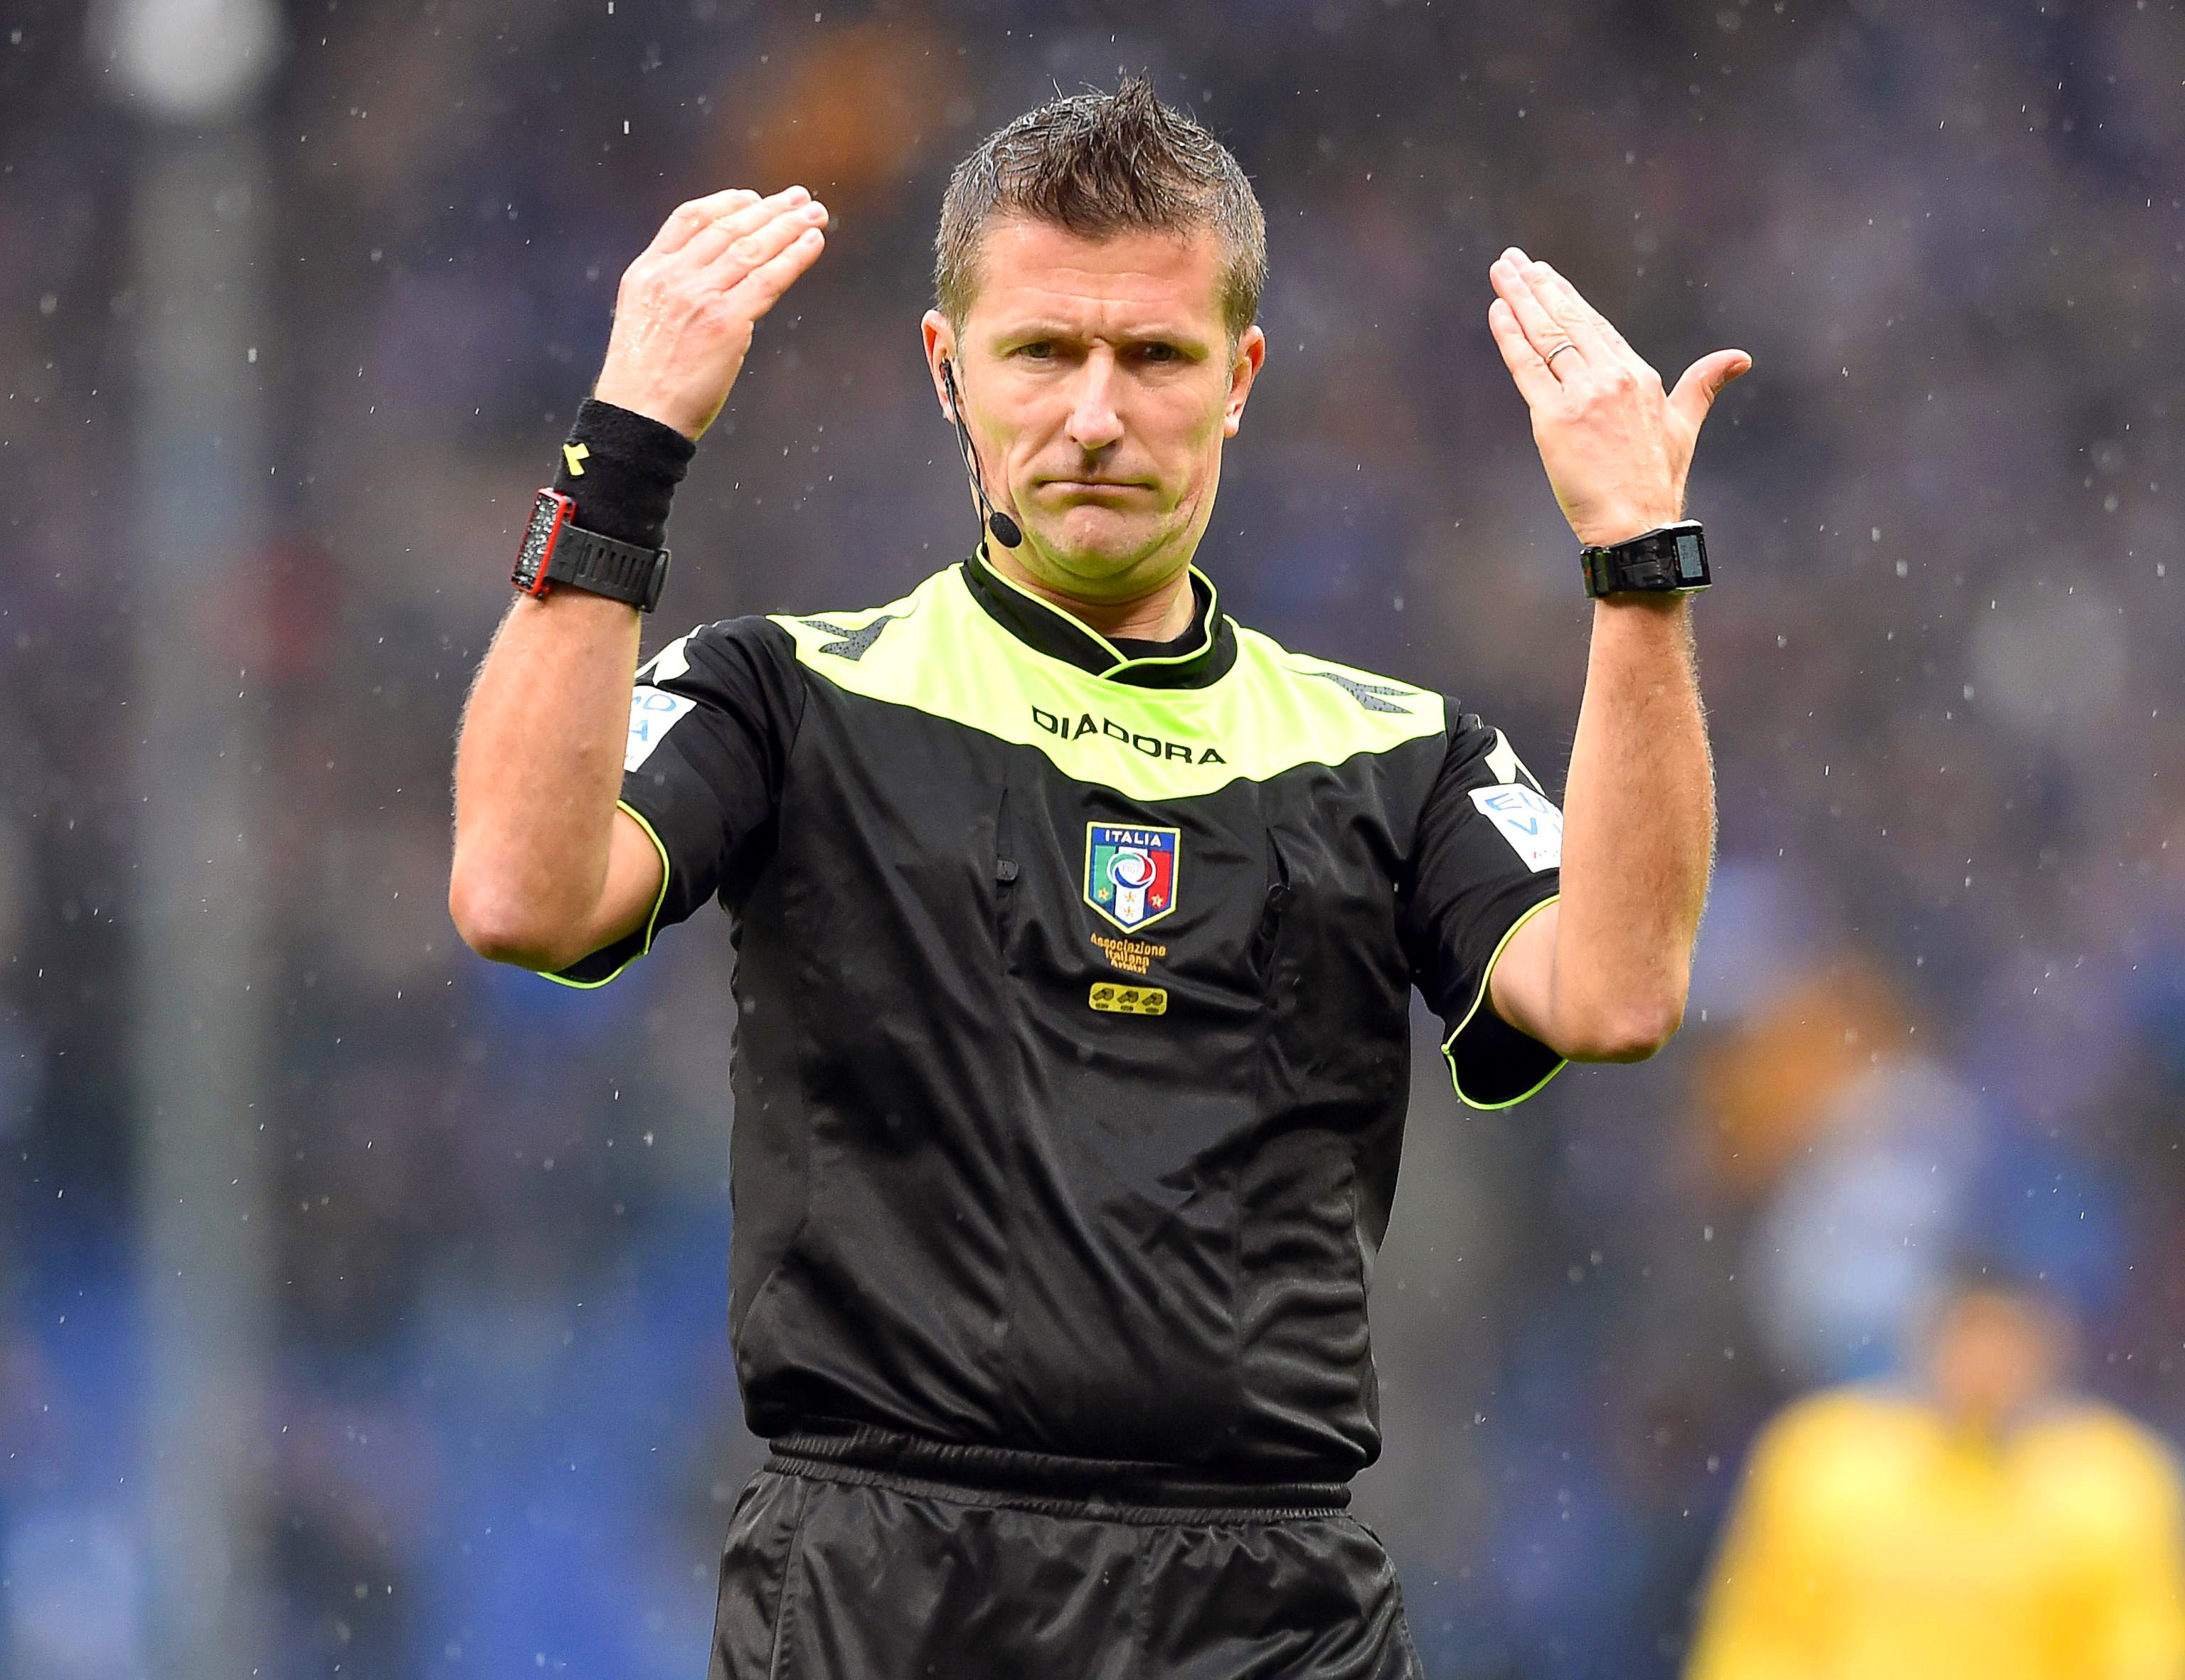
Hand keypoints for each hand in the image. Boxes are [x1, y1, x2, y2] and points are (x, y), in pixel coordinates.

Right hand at [593, 185, 829, 440]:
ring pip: (751, 248)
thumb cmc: (644, 384)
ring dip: (788, 226)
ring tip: (815, 214)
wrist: (639, 417)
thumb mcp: (645, 321)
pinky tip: (813, 243)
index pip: (688, 218)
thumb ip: (674, 295)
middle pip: (727, 228)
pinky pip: (769, 279)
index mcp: (647, 272)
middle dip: (768, 209)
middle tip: (800, 198)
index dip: (726, 203)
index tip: (752, 197)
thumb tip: (720, 287)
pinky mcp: (726, 322)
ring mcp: (699, 297)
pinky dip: (795, 257)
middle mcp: (673, 277)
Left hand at [1486, 247, 1748, 547]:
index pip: (1595, 325)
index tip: (1545, 274)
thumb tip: (1740, 358)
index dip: (1568, 297)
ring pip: (1545, 336)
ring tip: (1502, 272)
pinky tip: (1497, 311)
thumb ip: (1703, 385)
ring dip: (1519, 299)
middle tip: (1512, 261)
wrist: (1637, 525)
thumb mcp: (1684, 425)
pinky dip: (1510, 337)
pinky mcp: (1554, 418)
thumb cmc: (1658, 482)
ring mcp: (1583, 396)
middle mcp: (1612, 378)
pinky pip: (1527, 367)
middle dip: (1537, 286)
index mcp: (1639, 375)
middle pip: (1568, 320)